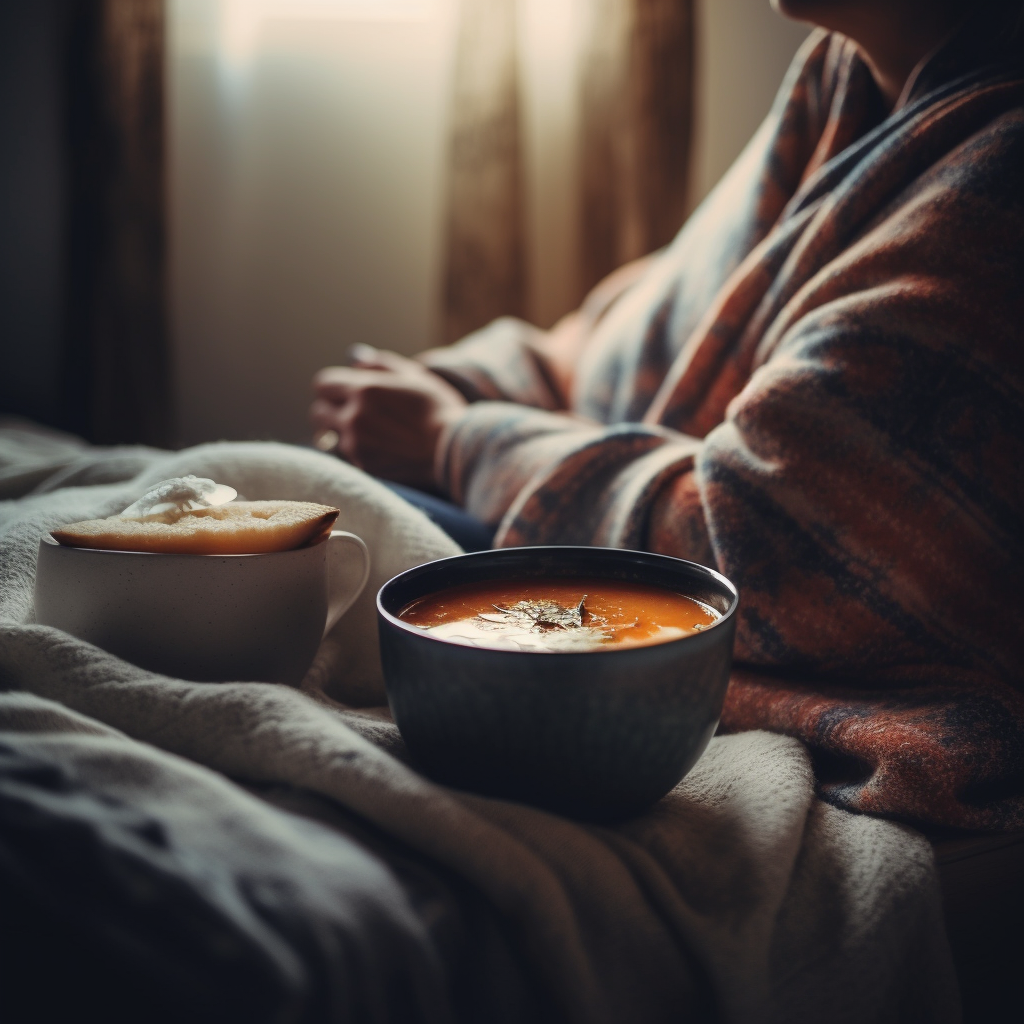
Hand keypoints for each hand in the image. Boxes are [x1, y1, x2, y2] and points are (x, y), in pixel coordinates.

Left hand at [310, 344, 467, 489]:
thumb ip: (381, 364)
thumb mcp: (414, 376)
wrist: (454, 452)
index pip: (322, 384)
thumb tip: (357, 360)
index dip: (333, 386)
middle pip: (318, 411)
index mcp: (364, 390)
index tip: (345, 389)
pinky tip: (378, 448)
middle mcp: (354, 418)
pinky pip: (346, 456)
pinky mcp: (364, 468)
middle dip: (331, 408)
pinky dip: (355, 451)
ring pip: (329, 437)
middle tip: (351, 410)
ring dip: (341, 432)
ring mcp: (356, 446)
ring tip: (366, 432)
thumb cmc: (440, 410)